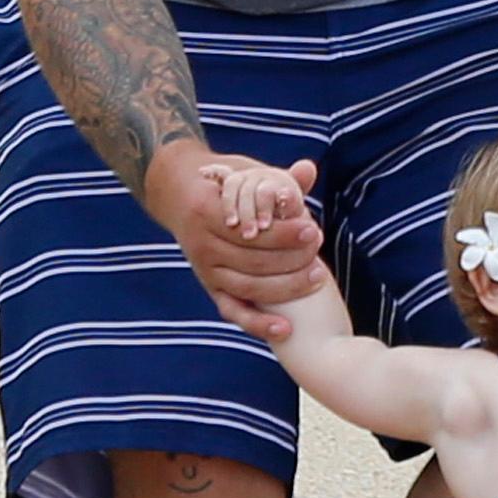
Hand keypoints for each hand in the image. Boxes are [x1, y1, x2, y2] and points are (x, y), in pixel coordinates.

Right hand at [159, 145, 331, 335]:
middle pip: (252, 261)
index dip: (284, 234)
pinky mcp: (211, 289)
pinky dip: (258, 323)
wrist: (178, 194)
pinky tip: (285, 329)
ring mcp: (205, 271)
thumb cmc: (223, 183)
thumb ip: (278, 177)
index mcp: (207, 213)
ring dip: (285, 287)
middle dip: (291, 259)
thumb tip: (309, 168)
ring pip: (247, 287)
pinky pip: (234, 311)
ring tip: (317, 276)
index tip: (313, 229)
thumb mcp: (244, 173)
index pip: (251, 231)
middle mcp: (202, 246)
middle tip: (319, 251)